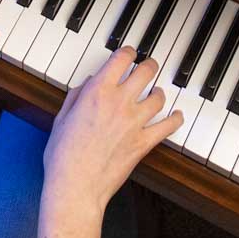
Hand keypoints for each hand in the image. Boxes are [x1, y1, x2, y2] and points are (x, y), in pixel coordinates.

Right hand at [43, 48, 182, 220]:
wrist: (76, 186)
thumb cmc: (63, 156)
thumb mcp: (62, 118)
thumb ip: (76, 96)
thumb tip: (88, 83)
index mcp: (97, 91)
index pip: (121, 58)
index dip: (128, 52)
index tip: (129, 53)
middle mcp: (119, 102)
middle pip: (146, 72)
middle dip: (149, 65)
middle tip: (148, 66)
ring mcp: (135, 122)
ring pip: (159, 97)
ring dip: (159, 92)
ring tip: (157, 93)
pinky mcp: (144, 143)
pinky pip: (168, 126)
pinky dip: (175, 119)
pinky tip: (177, 116)